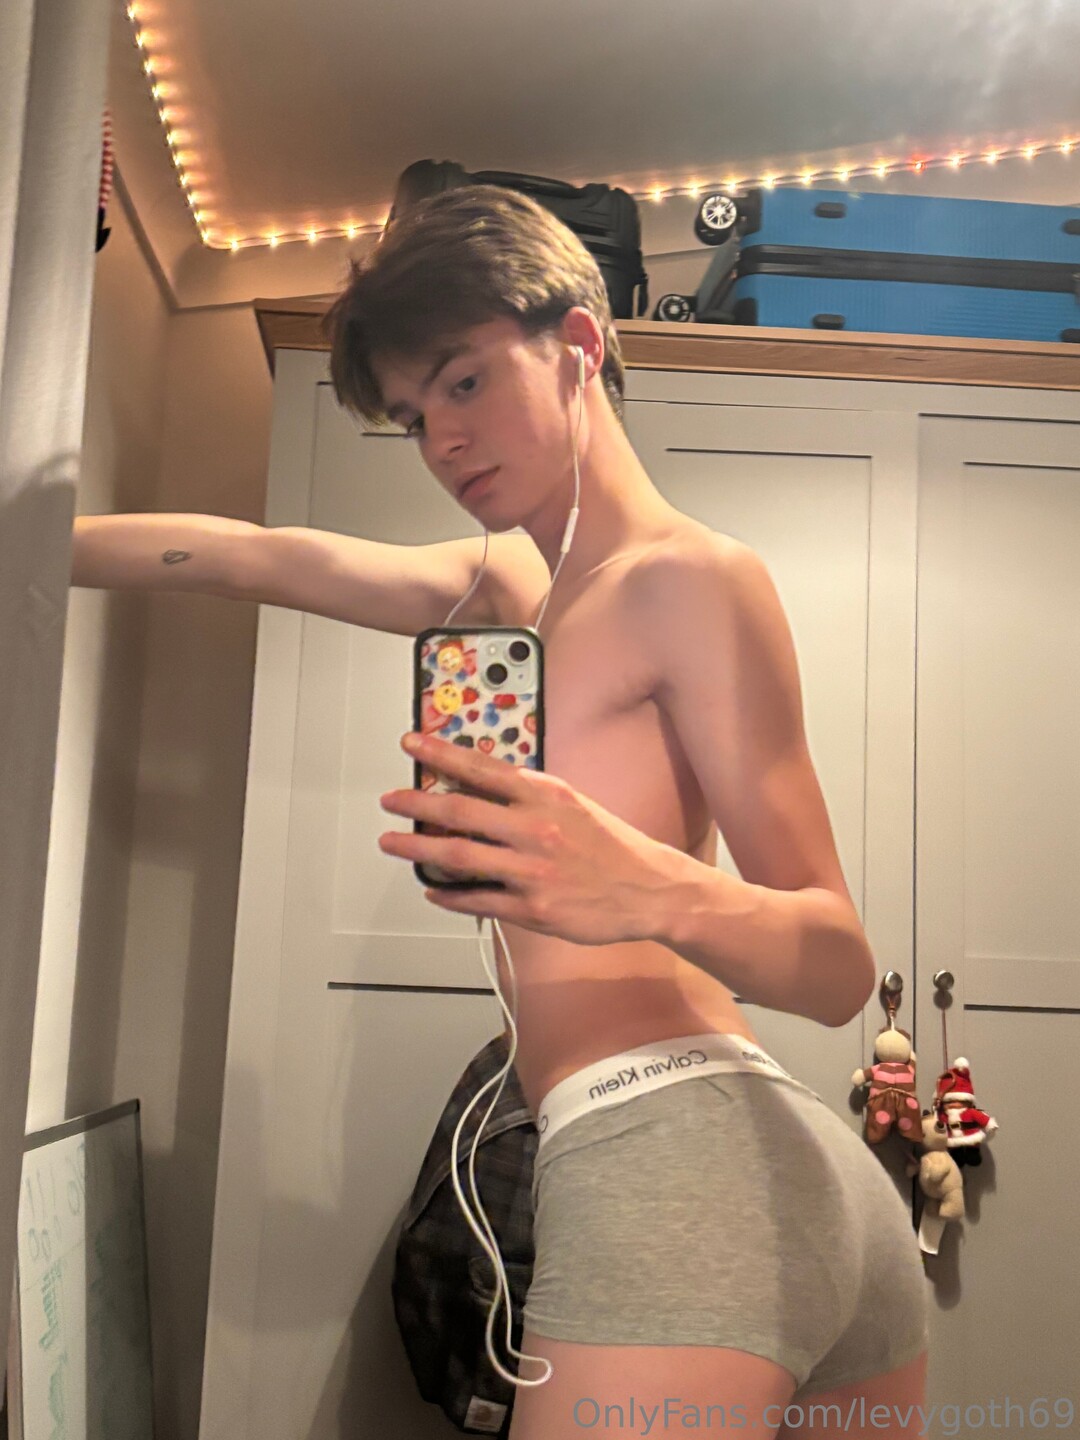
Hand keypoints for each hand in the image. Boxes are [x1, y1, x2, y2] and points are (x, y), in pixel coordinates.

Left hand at [377, 732, 684, 944]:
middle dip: (416, 803)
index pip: (482, 767)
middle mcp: (535, 828)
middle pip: (460, 811)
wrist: (649, 889)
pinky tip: (432, 889)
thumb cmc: (610, 846)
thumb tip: (479, 786)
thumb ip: (528, 796)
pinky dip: (449, 895)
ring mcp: (532, 869)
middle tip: (390, 800)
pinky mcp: (533, 907)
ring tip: (392, 843)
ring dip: (417, 849)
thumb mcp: (572, 804)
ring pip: (459, 856)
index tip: (412, 743)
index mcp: (546, 795)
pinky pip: (478, 900)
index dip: (440, 754)